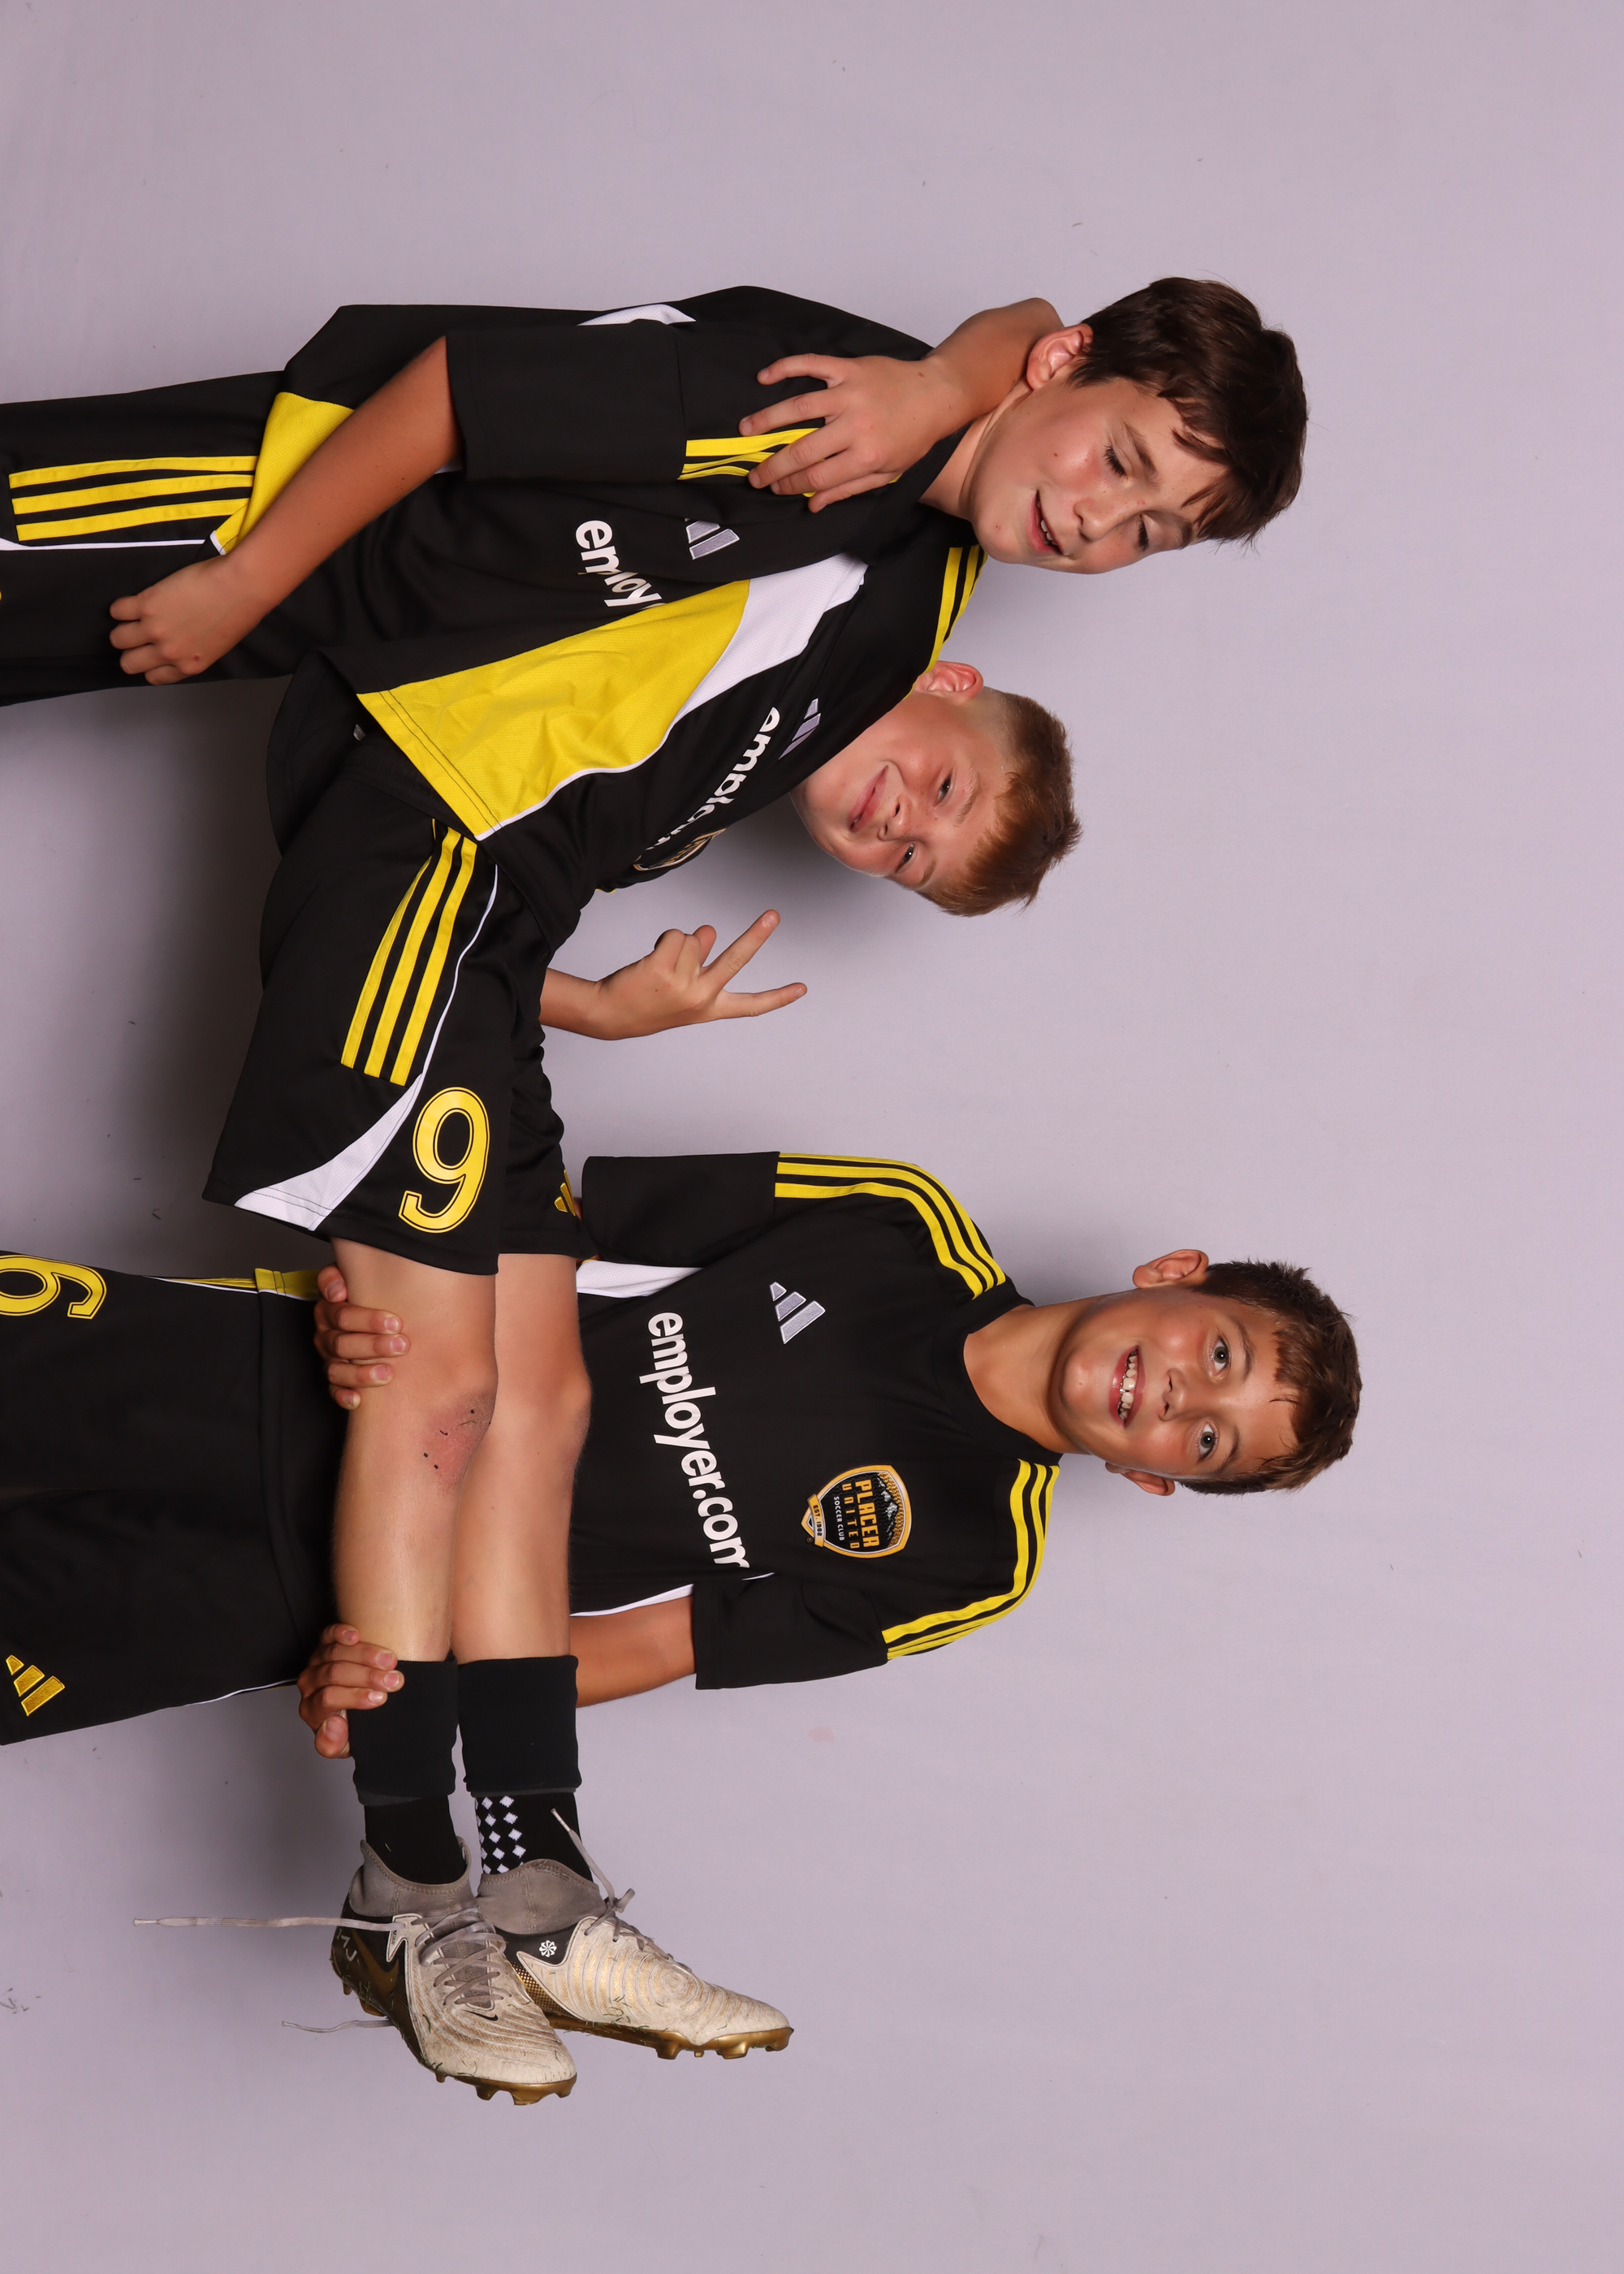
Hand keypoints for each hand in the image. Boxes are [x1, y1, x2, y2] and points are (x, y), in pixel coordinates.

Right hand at [108, 553, 268, 681]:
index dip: (147, 665)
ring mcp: (155, 630)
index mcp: (188, 666)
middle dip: (129, 652)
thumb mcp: (216, 647)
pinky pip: (118, 611)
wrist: (240, 588)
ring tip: (129, 619)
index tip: (147, 655)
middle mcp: (169, 653)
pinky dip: (120, 608)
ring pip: (119, 639)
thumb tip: (179, 646)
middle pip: (129, 663)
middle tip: (133, 638)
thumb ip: (193, 652)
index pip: (153, 677)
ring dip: (121, 629)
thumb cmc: (238, 613)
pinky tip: (129, 603)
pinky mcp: (147, 605)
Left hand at [297, 1625, 401, 1756]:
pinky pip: (328, 1634)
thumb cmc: (349, 1724)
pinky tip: (356, 1635)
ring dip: (366, 1655)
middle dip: (367, 1676)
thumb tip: (332, 1725)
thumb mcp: (344, 1745)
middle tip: (394, 1680)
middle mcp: (310, 1683)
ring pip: (335, 1652)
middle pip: (334, 1673)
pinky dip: (341, 1632)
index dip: (356, 1697)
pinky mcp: (323, 1643)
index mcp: (311, 1709)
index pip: (328, 1699)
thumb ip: (332, 1744)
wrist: (352, 1707)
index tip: (381, 1698)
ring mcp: (316, 1661)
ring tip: (390, 1660)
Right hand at [313, 1261, 409, 1409]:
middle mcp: (326, 1334)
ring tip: (388, 1373)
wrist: (382, 1316)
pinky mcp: (335, 1379)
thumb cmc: (375, 1294)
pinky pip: (333, 1391)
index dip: (366, 1319)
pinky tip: (359, 1400)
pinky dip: (344, 1396)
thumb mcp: (364, 1278)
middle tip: (402, 1345)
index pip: (340, 1315)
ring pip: (336, 1369)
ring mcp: (329, 1358)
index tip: (394, 1322)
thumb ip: (345, 1276)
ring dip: (361, 1373)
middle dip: (373, 1345)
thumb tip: (337, 1290)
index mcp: (330, 1309)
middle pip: (341, 1342)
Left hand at [543, 910, 805, 1040]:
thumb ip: (702, 964)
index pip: (751, 1005)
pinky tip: (653, 959)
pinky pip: (675, 935)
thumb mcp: (683, 994)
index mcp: (710, 1009)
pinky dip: (664, 940)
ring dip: (680, 944)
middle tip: (774, 915)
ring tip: (662, 965)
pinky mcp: (663, 969)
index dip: (778, 996)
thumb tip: (709, 931)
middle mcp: (701, 998)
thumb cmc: (649, 1002)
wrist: (611, 1015)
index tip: (802, 988)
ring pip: (695, 938)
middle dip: (757, 935)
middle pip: (736, 960)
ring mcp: (683, 984)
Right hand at [740, 353, 959, 509]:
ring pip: (799, 407)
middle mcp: (856, 425)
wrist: (936, 394)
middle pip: (804, 450)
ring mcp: (850, 393)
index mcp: (867, 456)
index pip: (818, 477)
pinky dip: (785, 368)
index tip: (775, 488)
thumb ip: (849, 489)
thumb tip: (814, 505)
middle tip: (753, 474)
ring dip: (768, 419)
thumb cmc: (913, 436)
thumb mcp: (888, 472)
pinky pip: (811, 364)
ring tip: (746, 430)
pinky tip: (764, 377)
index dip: (792, 486)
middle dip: (773, 465)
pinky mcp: (849, 368)